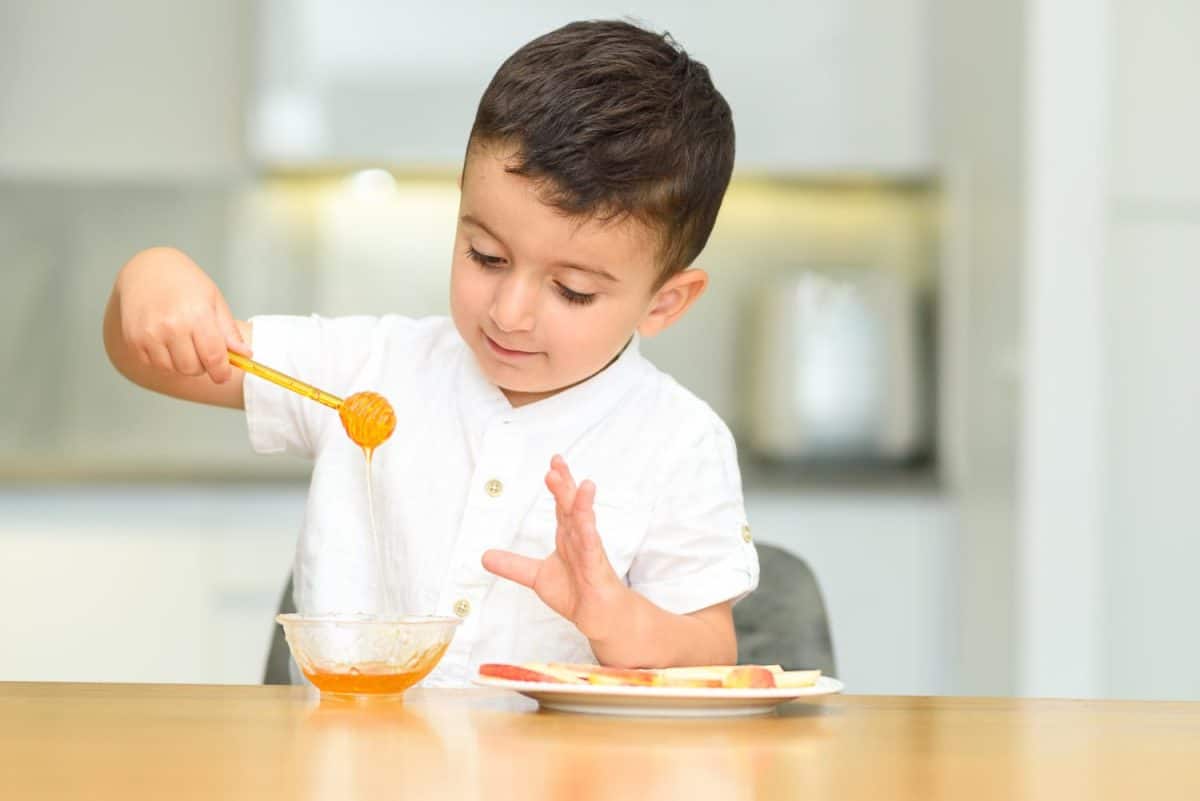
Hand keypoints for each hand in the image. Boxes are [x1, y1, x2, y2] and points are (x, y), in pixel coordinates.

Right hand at [110, 247, 248, 383]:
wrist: (147, 269)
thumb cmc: (185, 283)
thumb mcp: (214, 300)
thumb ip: (229, 332)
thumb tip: (246, 355)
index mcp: (197, 315)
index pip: (213, 358)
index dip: (221, 372)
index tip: (223, 376)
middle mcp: (172, 326)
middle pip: (192, 368)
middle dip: (202, 365)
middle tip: (201, 349)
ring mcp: (149, 334)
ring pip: (173, 369)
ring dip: (181, 362)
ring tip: (183, 341)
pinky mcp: (133, 339)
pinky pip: (154, 364)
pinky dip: (163, 359)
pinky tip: (165, 340)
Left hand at [482, 455, 630, 641]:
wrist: (600, 617)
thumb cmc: (577, 592)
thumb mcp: (536, 577)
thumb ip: (513, 565)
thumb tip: (485, 556)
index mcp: (568, 536)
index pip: (563, 505)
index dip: (558, 484)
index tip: (552, 464)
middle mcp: (580, 538)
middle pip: (572, 506)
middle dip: (566, 484)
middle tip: (557, 463)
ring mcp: (590, 552)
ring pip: (585, 523)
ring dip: (582, 503)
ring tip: (582, 484)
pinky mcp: (596, 568)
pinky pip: (591, 547)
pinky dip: (588, 532)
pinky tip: (585, 519)